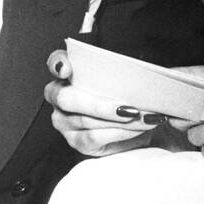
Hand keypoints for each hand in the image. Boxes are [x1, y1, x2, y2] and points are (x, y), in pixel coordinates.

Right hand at [44, 49, 163, 156]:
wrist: (138, 125)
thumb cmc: (128, 95)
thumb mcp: (127, 80)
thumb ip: (124, 72)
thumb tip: (148, 74)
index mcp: (69, 72)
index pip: (55, 62)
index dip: (58, 64)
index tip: (66, 70)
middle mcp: (59, 96)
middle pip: (67, 98)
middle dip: (100, 105)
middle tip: (131, 109)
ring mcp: (64, 120)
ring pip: (85, 121)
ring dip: (120, 121)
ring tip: (145, 119)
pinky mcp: (76, 141)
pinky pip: (94, 137)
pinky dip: (121, 132)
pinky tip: (138, 128)